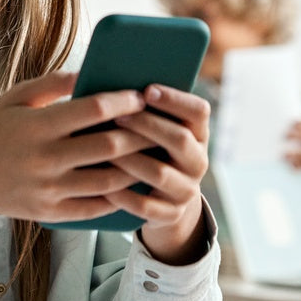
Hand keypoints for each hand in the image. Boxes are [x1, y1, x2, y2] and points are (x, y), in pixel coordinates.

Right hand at [0, 72, 154, 263]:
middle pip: (108, 147)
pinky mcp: (51, 212)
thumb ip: (53, 83)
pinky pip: (95, 207)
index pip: (91, 110)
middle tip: (158, 125)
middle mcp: (44, 159)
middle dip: (140, 134)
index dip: (122, 102)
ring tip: (153, 154)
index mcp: (37, 126)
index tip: (140, 95)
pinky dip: (119, 196)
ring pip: (109, 181)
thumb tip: (92, 71)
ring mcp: (49, 189)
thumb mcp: (15, 98)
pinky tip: (133, 182)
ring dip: (136, 166)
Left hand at [108, 85, 211, 264]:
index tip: (147, 90)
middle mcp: (198, 161)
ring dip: (130, 159)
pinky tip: (102, 185)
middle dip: (147, 125)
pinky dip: (122, 195)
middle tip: (118, 116)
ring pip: (159, 172)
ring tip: (104, 149)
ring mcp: (186, 190)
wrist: (162, 200)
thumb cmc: (150, 152)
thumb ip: (147, 110)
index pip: (199, 111)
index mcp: (198, 134)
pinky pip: (144, 206)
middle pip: (179, 139)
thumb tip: (116, 85)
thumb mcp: (157, 131)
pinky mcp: (170, 215)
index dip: (175, 99)